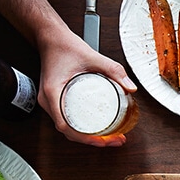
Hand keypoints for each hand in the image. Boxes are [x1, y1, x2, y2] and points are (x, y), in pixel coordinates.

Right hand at [36, 31, 136, 147]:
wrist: (51, 37)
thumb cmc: (64, 46)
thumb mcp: (92, 57)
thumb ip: (114, 70)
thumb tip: (130, 87)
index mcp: (52, 93)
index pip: (66, 126)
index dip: (85, 138)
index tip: (102, 141)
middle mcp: (49, 101)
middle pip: (69, 132)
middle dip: (92, 141)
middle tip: (114, 140)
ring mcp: (51, 103)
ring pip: (68, 129)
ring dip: (87, 137)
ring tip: (109, 138)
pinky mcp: (55, 101)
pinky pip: (68, 120)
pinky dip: (82, 128)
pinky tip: (97, 129)